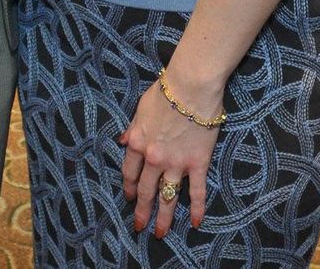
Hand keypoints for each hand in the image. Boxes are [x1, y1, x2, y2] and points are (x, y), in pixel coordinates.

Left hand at [120, 71, 221, 237]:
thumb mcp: (140, 108)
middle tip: (139, 226)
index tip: (128, 198)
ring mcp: (176, 164)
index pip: (129, 172)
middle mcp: (154, 158)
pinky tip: (195, 222)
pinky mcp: (197, 164)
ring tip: (160, 233)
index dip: (128, 187)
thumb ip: (132, 128)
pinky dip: (196, 209)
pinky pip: (196, 191)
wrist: (190, 87)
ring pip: (167, 197)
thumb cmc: (165, 92)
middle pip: (145, 190)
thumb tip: (122, 140)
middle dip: (141, 210)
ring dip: (163, 218)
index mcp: (137, 142)